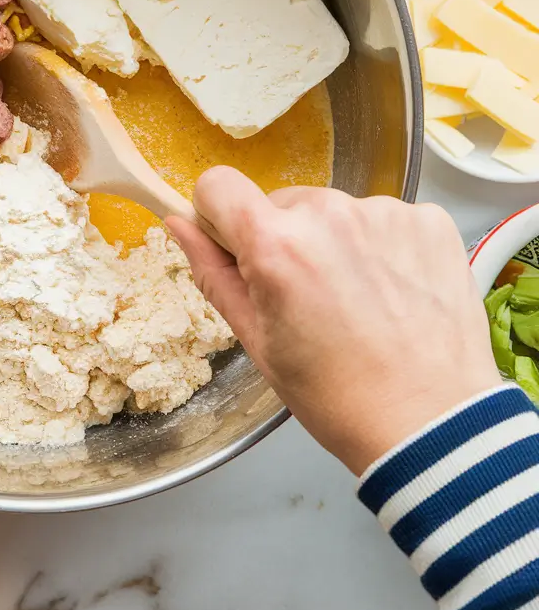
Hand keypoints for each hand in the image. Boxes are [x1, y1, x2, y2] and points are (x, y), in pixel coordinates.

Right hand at [166, 167, 501, 474]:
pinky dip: (381, 245)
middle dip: (283, 238)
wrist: (431, 425)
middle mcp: (329, 214)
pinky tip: (392, 292)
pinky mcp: (429, 221)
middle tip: (308, 296)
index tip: (236, 246)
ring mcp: (385, 213)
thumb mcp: (256, 340)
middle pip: (280, 202)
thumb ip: (212, 272)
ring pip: (333, 211)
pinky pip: (383, 217)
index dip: (218, 216)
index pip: (218, 185)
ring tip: (357, 299)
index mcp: (276, 244)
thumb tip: (178, 225)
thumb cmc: (336, 395)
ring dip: (334, 241)